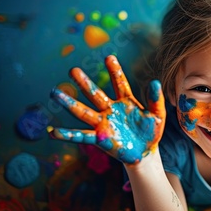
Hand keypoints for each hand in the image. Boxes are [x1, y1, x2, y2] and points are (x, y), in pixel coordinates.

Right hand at [48, 55, 165, 164]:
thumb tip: (155, 82)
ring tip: (54, 92)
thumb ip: (156, 99)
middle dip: (84, 83)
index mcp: (125, 101)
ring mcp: (103, 123)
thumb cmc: (151, 132)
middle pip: (95, 94)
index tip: (109, 57)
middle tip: (72, 70)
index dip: (115, 71)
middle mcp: (110, 109)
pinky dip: (67, 135)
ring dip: (69, 103)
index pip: (119, 83)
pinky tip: (53, 132)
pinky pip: (81, 136)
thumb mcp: (158, 115)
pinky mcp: (100, 139)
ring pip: (83, 112)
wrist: (146, 152)